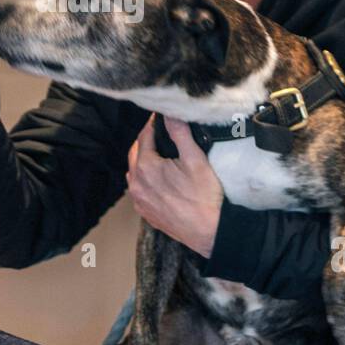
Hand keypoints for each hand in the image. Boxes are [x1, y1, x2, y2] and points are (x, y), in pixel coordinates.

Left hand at [126, 114, 223, 257]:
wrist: (209, 231)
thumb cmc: (204, 196)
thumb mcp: (195, 159)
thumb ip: (180, 133)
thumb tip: (170, 113)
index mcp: (146, 167)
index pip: (144, 136)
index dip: (153, 124)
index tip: (160, 116)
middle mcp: (136, 183)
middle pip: (136, 153)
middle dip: (146, 141)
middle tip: (160, 133)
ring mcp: (139, 200)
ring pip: (135, 172)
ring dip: (143, 160)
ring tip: (159, 154)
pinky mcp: (145, 212)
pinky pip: (139, 190)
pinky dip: (145, 179)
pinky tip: (158, 178)